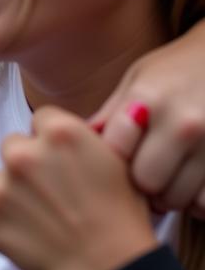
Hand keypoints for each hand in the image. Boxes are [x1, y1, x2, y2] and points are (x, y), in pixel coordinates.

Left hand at [0, 106, 158, 269]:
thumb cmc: (122, 218)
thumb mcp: (119, 162)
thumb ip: (85, 138)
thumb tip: (68, 130)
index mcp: (59, 132)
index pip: (41, 119)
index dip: (54, 141)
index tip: (65, 161)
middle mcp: (22, 153)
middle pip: (14, 145)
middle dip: (29, 163)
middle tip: (53, 192)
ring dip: (13, 194)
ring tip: (45, 219)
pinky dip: (0, 224)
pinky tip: (28, 236)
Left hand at [91, 28, 204, 216]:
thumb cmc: (179, 68)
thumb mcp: (139, 78)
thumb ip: (111, 114)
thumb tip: (76, 141)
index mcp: (149, 101)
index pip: (114, 153)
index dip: (108, 162)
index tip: (112, 160)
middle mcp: (184, 125)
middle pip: (146, 183)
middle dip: (139, 184)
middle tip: (141, 174)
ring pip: (179, 199)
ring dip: (168, 196)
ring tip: (167, 178)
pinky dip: (196, 201)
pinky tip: (191, 184)